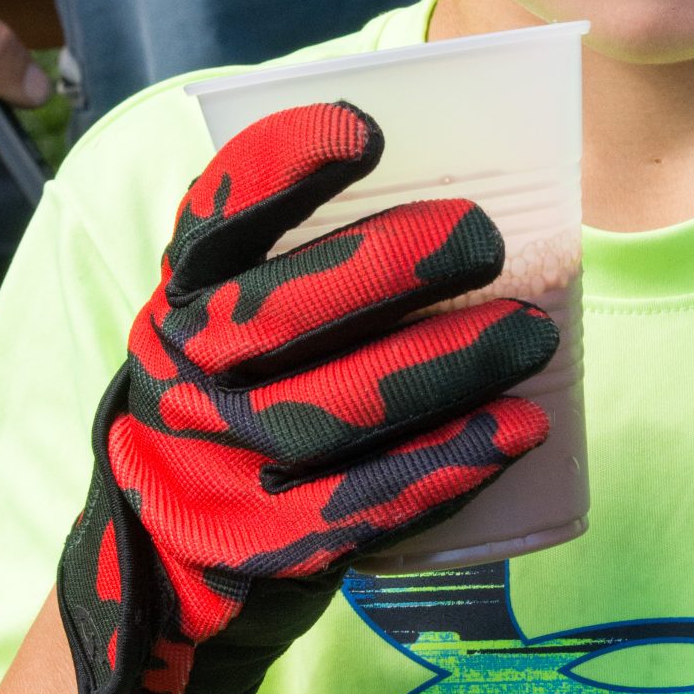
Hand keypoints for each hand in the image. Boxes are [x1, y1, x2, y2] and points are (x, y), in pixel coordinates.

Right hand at [57, 101, 559, 693]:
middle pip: (285, 312)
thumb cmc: (231, 401)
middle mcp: (188, 371)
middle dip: (394, 266)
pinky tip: (519, 429)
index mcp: (181, 296)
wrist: (161, 562)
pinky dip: (451, 462)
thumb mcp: (221, 321)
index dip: (283, 168)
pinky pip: (370, 499)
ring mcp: (224, 461)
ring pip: (340, 407)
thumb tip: (457, 182)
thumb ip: (291, 261)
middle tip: (486, 238)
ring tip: (532, 334)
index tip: (364, 131)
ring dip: (448, 365)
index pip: (218, 218)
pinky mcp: (271, 541)